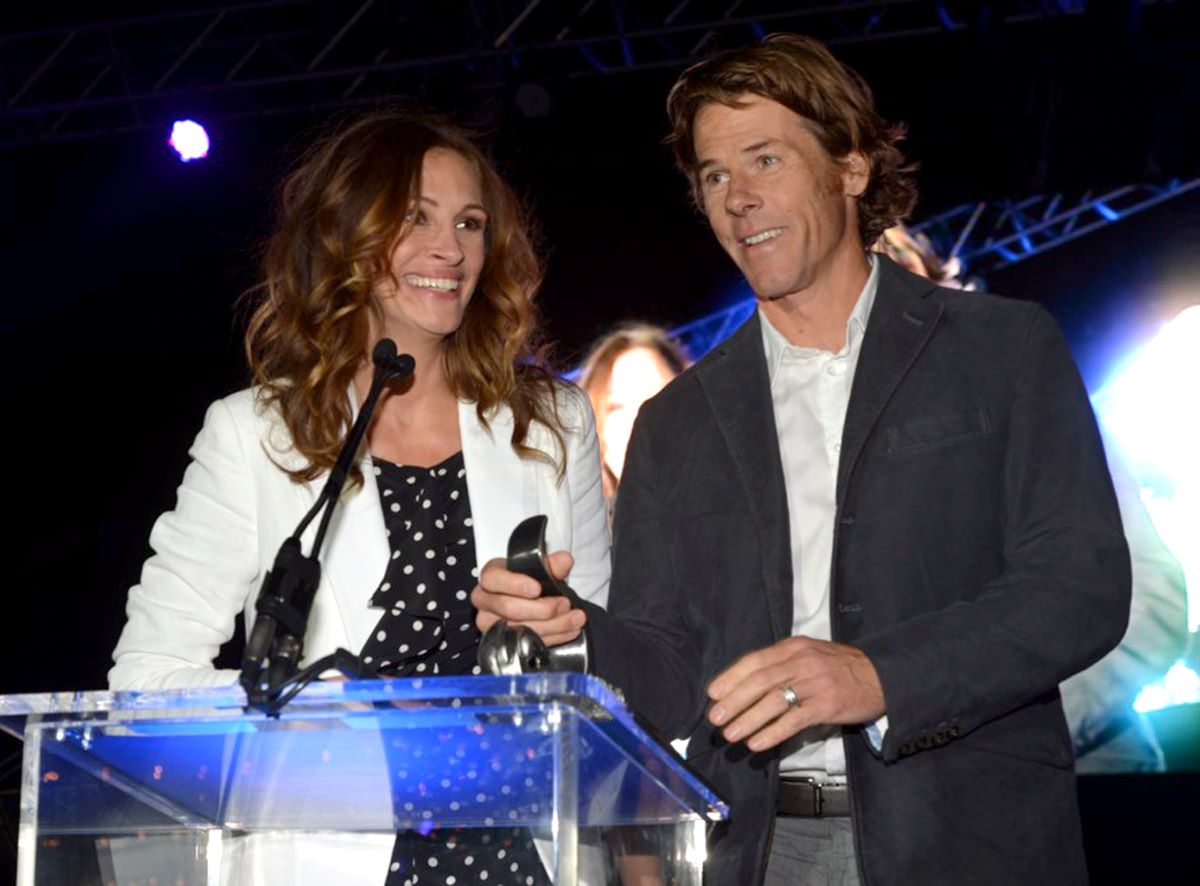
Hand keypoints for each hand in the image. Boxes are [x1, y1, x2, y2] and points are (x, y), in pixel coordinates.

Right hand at [471, 551, 586, 646]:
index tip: (537, 588)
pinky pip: (528, 643)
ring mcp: (492, 624)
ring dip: (553, 625)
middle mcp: (486, 601)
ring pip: (520, 629)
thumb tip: (564, 561)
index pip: (493, 579)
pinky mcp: (505, 641)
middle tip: (564, 604)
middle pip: (508, 608)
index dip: (515, 584)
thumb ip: (552, 565)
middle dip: (541, 608)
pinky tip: (569, 630)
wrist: (532, 600)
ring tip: (574, 618)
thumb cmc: (530, 582)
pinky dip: (554, 637)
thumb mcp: (540, 570)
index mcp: (491, 577)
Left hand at [706, 636, 884, 751]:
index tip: (713, 693)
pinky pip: (794, 721)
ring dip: (748, 720)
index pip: (755, 660)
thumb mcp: (809, 654)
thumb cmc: (840, 667)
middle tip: (716, 718)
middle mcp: (802, 662)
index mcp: (794, 647)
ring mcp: (815, 684)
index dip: (731, 677)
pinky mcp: (827, 706)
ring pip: (773, 702)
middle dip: (734, 701)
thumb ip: (781, 663)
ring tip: (731, 735)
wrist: (881, 675)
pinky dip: (772, 733)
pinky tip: (757, 743)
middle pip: (759, 681)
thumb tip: (746, 682)